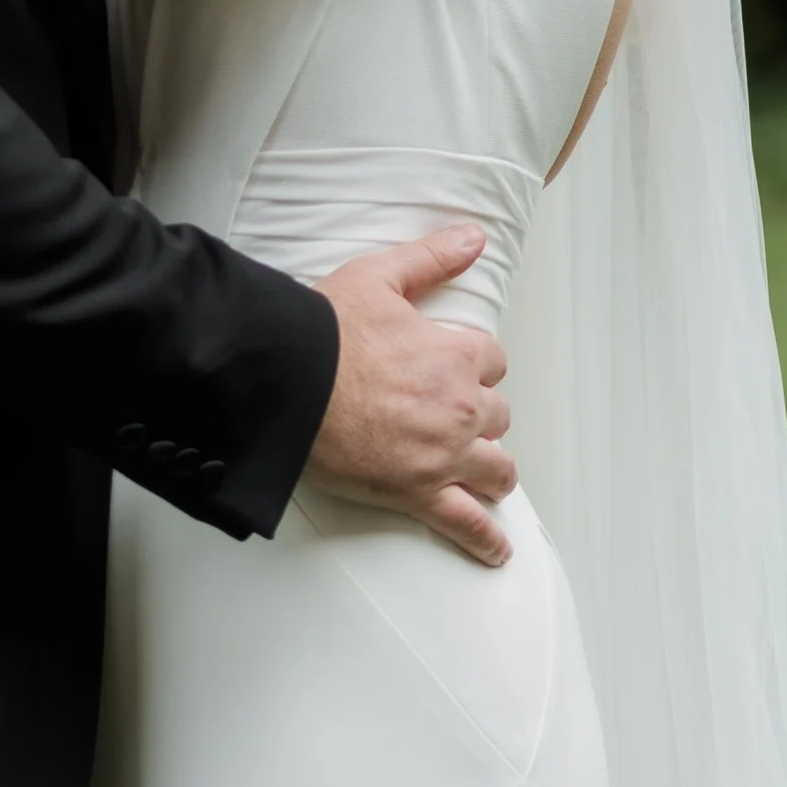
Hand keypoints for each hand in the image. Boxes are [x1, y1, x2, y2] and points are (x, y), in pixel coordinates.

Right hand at [307, 225, 515, 567]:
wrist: (288, 384)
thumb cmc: (325, 332)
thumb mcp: (379, 277)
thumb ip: (432, 258)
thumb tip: (474, 237)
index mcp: (457, 356)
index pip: (493, 363)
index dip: (475, 365)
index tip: (455, 368)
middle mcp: (461, 408)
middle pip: (497, 417)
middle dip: (479, 416)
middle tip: (450, 416)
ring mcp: (443, 455)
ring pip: (495, 469)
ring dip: (491, 469)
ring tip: (483, 474)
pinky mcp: (418, 493)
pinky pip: (466, 523)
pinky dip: (485, 540)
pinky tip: (495, 550)